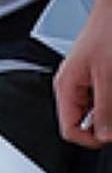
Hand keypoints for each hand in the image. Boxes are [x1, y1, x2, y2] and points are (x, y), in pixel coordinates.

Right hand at [55, 0, 111, 146]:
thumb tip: (103, 136)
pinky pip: (102, 99)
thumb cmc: (106, 33)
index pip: (69, 130)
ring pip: (96, 112)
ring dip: (109, 110)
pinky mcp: (96, 76)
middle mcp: (71, 85)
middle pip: (83, 122)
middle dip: (105, 123)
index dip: (92, 138)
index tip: (111, 135)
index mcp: (65, 86)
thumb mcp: (107, 77)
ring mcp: (84, 81)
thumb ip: (104, 109)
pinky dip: (110, 101)